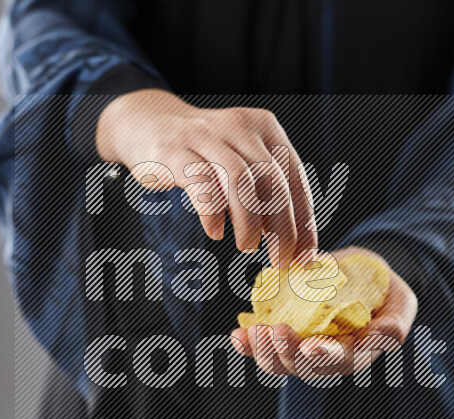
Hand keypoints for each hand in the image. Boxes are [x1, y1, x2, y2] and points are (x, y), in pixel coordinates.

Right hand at [96, 89, 317, 267]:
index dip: (304, 221)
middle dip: (282, 228)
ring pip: (242, 181)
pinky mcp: (176, 151)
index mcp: (265, 129)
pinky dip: (213, 212)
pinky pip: (202, 183)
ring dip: (250, 222)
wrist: (148, 123)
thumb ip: (265, 194)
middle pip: (273, 182)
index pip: (295, 178)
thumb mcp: (241, 162)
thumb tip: (291, 244)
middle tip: (279, 260)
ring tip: (247, 245)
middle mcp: (240, 128)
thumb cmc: (203, 153)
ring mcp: (206, 137)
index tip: (305, 255)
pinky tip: (214, 231)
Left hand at [231, 247, 417, 376]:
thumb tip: (379, 337)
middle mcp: (326, 358)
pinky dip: (248, 344)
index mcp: (356, 354)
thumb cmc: (385, 292)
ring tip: (252, 332)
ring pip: (279, 363)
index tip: (311, 346)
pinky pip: (264, 347)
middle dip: (285, 353)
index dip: (323, 356)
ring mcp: (302, 349)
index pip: (339, 361)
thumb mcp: (401, 304)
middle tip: (274, 331)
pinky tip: (238, 336)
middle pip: (303, 367)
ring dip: (263, 351)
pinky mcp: (285, 336)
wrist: (362, 274)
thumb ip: (394, 324)